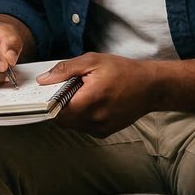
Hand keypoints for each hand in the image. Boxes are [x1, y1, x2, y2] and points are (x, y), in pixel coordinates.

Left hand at [38, 53, 159, 136]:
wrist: (151, 87)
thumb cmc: (123, 71)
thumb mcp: (92, 61)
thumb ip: (65, 70)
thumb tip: (43, 80)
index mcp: (89, 101)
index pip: (55, 110)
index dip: (49, 101)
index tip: (49, 92)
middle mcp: (94, 120)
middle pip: (62, 119)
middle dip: (60, 106)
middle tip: (68, 90)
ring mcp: (100, 128)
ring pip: (72, 125)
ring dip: (71, 112)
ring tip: (82, 95)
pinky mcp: (105, 132)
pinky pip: (83, 127)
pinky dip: (81, 117)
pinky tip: (91, 103)